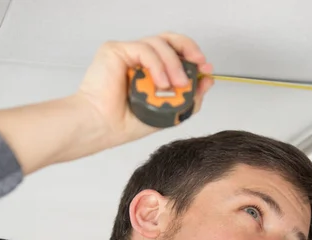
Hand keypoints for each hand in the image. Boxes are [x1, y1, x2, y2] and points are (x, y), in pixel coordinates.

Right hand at [76, 32, 214, 146]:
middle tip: (199, 63)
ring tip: (176, 84)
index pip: (176, 53)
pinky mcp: (116, 50)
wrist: (103, 127)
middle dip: (188, 48)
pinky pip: (145, 49)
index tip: (206, 68)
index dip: (192, 56)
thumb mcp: (170, 112)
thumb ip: (190, 97)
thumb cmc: (126, 123)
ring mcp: (128, 53)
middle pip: (169, 40)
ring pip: (159, 43)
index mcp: (151, 70)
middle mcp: (139, 59)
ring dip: (173, 63)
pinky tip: (161, 82)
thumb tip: (208, 80)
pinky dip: (157, 64)